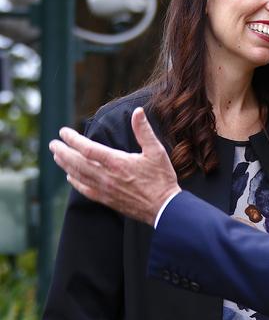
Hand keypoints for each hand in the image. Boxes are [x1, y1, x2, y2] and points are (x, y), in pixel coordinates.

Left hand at [49, 107, 180, 225]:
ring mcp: (105, 189)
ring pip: (78, 175)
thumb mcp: (156, 151)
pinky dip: (75, 182)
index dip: (73, 139)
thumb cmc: (162, 178)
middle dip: (62, 151)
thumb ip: (143, 130)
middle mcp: (107, 176)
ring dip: (65, 165)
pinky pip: (85, 190)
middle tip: (52, 144)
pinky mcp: (107, 200)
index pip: (87, 148)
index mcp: (117, 162)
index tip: (63, 132)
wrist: (163, 208)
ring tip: (56, 156)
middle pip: (77, 162)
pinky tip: (70, 177)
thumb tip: (138, 111)